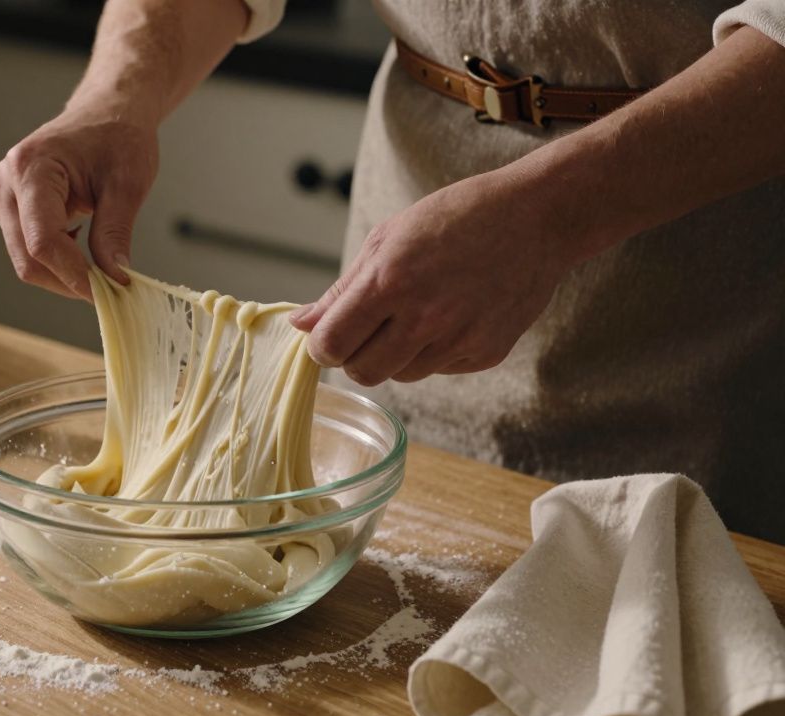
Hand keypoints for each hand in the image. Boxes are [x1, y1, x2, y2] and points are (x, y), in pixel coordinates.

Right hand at [0, 106, 158, 298]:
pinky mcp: (6, 206)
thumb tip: (113, 278)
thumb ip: (115, 232)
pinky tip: (80, 245)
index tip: (106, 293)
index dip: (73, 275)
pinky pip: (25, 248)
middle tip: (107, 291)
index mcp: (31, 168)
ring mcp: (1, 194)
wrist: (105, 113)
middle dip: (67, 280)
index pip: (43, 241)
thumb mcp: (127, 183)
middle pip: (27, 257)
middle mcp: (5, 181)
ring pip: (24, 258)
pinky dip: (55, 259)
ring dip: (61, 272)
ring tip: (98, 265)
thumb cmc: (117, 137)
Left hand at [290, 169, 594, 384]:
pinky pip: (439, 370)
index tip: (328, 336)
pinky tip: (450, 316)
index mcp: (390, 282)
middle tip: (366, 330)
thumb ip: (342, 289)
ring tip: (416, 313)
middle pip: (362, 372)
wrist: (537, 218)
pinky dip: (434, 352)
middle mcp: (424, 317)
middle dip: (354, 357)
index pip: (332, 344)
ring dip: (395, 354)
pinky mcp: (486, 353)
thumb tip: (301, 324)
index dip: (322, 346)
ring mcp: (458, 339)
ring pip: (400, 375)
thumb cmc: (456, 218)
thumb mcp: (389, 238)